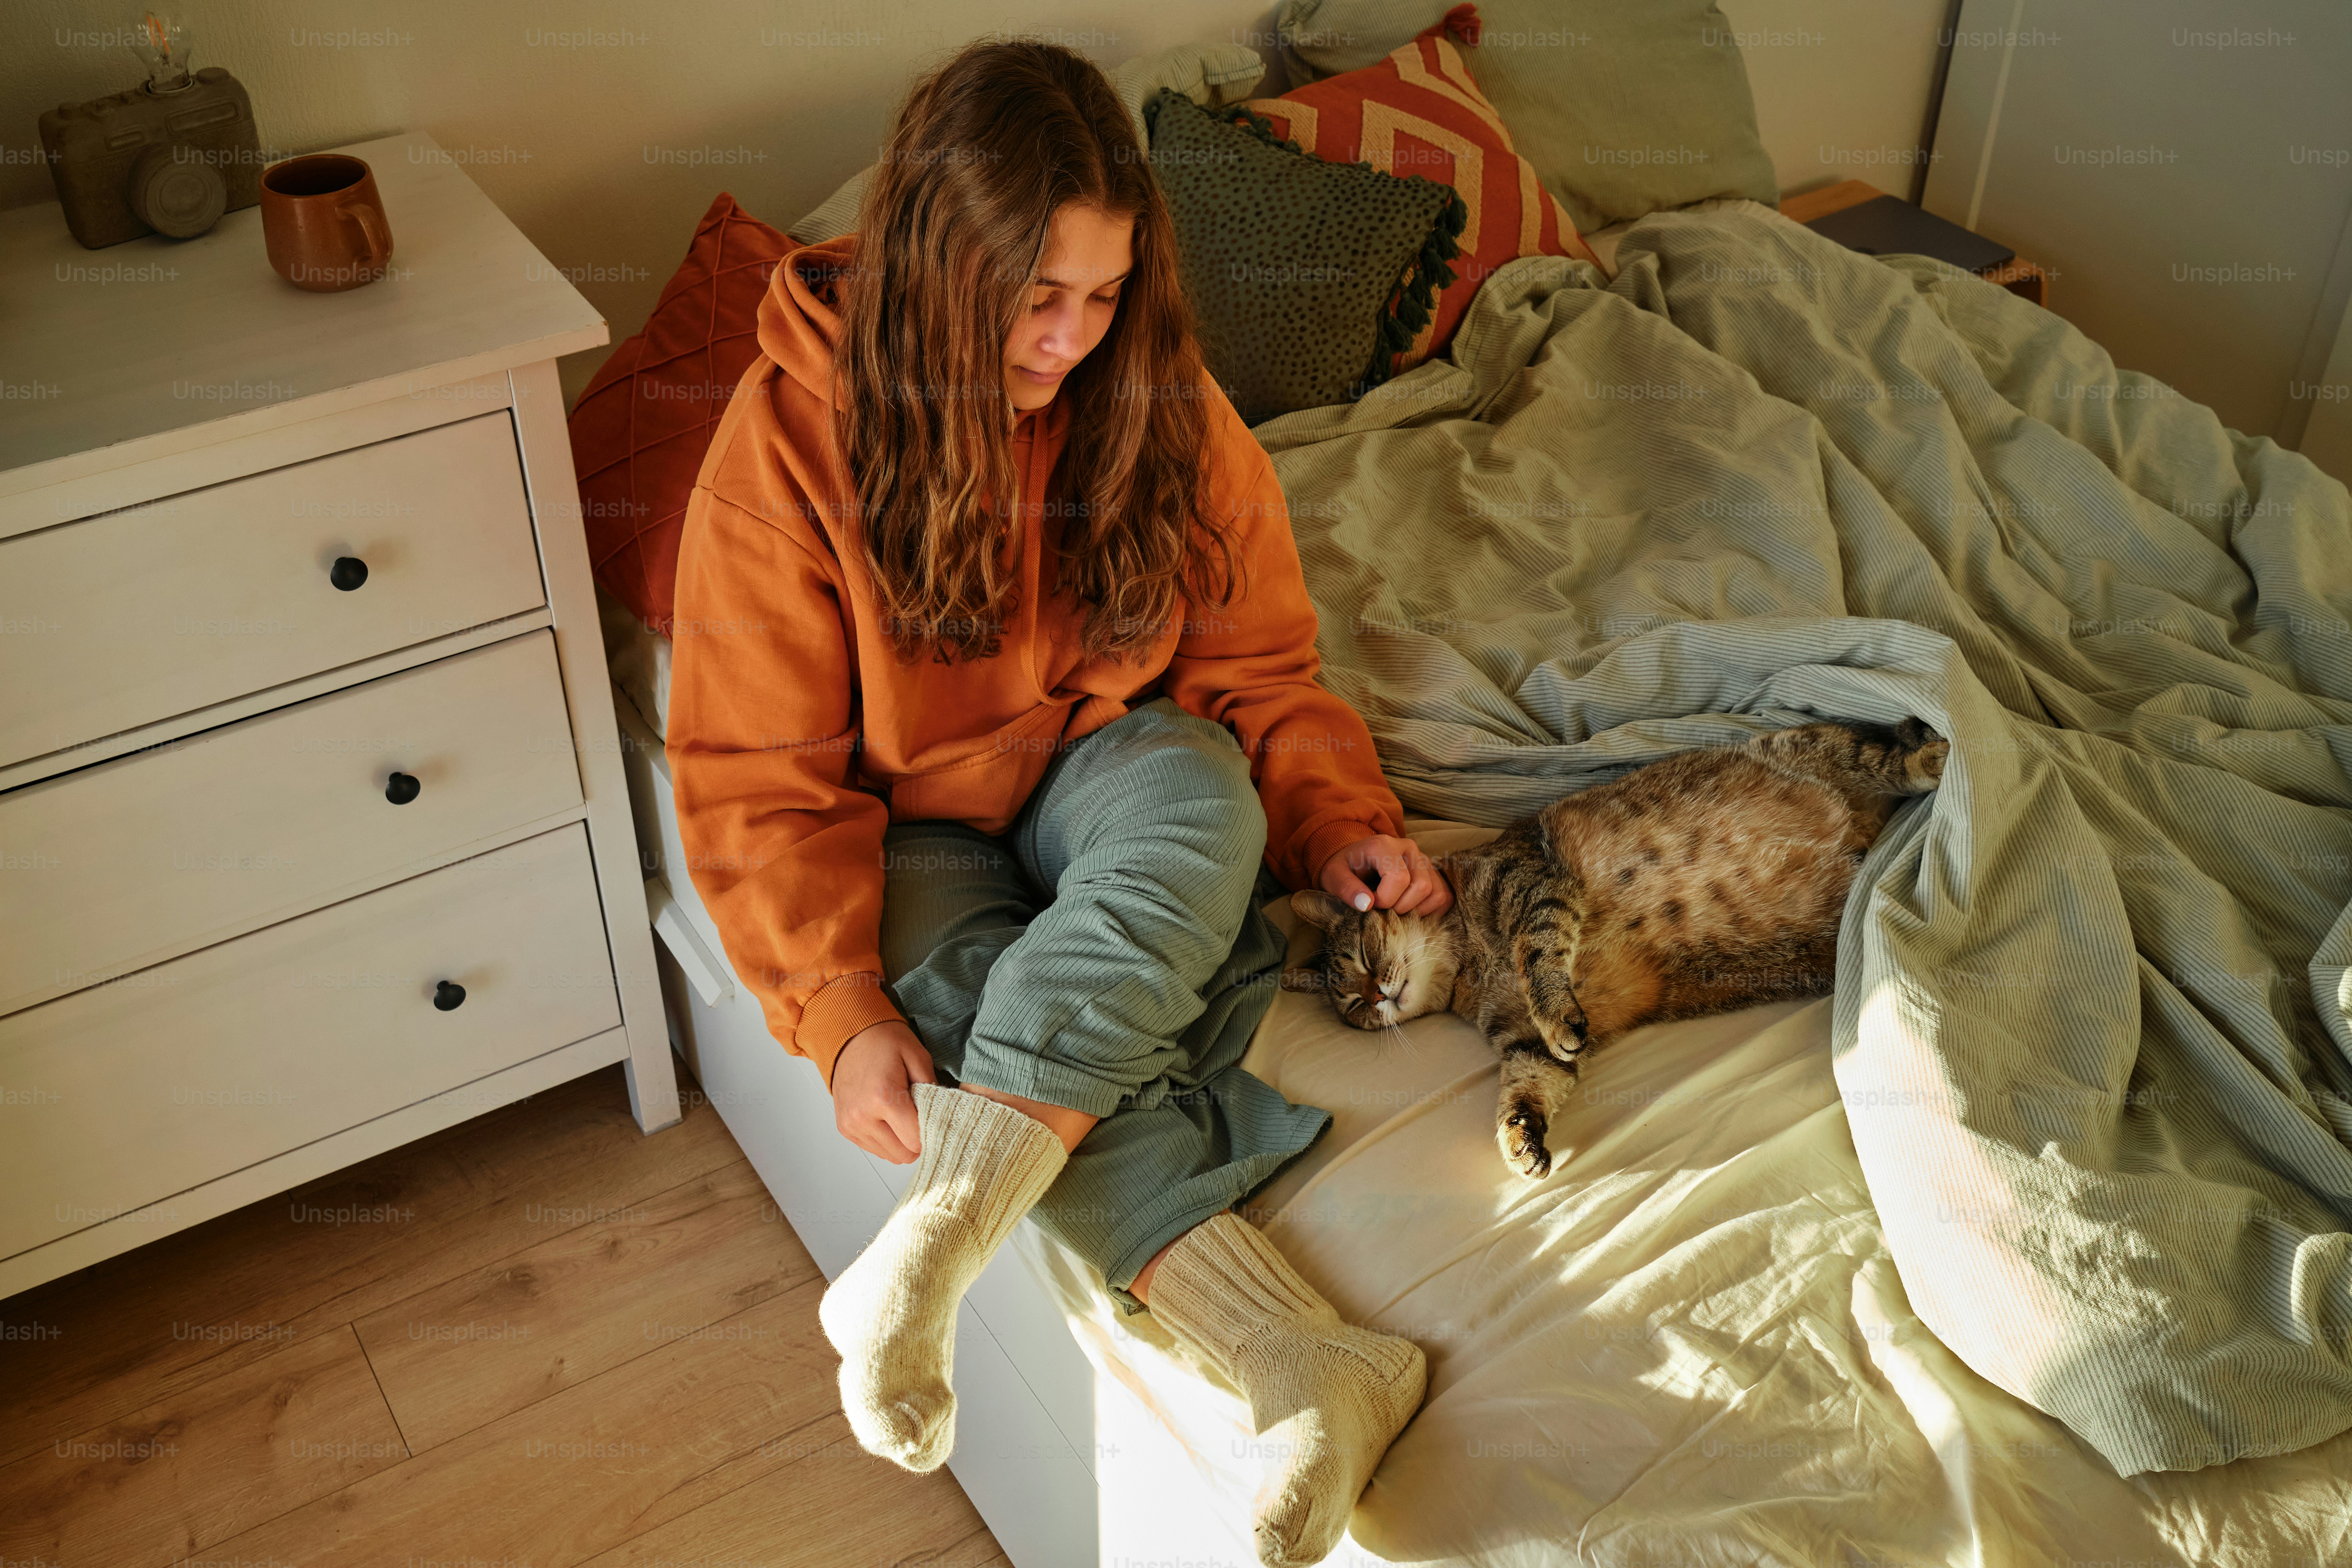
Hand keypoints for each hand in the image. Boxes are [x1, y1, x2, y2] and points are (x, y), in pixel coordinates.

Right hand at [832, 1020, 936, 1162]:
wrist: (849, 1035)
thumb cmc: (884, 1042)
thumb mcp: (918, 1056)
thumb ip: (933, 1090)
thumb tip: (942, 1118)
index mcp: (883, 1098)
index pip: (916, 1141)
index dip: (930, 1132)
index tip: (934, 1119)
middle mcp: (863, 1116)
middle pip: (903, 1154)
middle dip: (917, 1140)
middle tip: (920, 1117)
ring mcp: (851, 1124)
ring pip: (890, 1156)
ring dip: (901, 1142)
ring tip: (902, 1115)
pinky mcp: (845, 1128)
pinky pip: (875, 1149)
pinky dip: (886, 1139)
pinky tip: (888, 1118)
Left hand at [1318, 833, 1452, 917]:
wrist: (1354, 861)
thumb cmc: (1344, 869)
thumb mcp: (1333, 877)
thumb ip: (1346, 888)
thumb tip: (1367, 905)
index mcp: (1384, 845)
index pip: (1399, 878)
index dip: (1385, 900)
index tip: (1370, 904)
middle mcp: (1409, 848)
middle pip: (1421, 887)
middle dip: (1401, 907)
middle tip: (1383, 908)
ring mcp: (1424, 860)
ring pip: (1436, 893)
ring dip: (1416, 910)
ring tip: (1395, 908)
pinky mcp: (1433, 873)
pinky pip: (1443, 897)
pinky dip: (1429, 911)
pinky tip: (1409, 909)